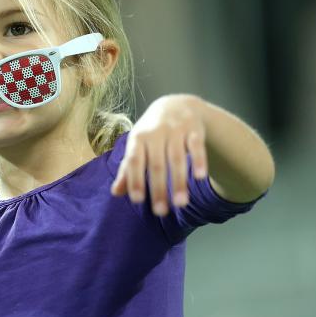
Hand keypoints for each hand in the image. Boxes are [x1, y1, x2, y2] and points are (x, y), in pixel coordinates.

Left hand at [110, 94, 208, 216]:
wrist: (176, 104)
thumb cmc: (152, 132)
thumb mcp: (137, 146)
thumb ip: (127, 169)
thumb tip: (115, 192)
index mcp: (138, 138)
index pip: (134, 161)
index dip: (135, 179)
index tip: (138, 200)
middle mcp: (155, 133)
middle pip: (156, 164)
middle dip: (159, 188)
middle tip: (161, 211)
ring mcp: (176, 130)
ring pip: (177, 158)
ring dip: (179, 181)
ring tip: (181, 203)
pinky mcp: (194, 129)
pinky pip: (197, 146)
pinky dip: (199, 161)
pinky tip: (200, 178)